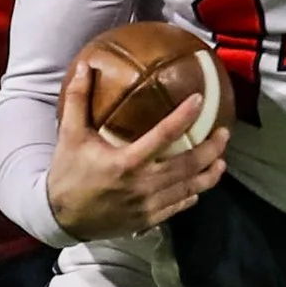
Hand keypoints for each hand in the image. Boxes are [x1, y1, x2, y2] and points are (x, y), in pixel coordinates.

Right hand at [45, 62, 227, 240]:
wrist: (61, 217)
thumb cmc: (68, 173)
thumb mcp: (70, 135)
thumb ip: (78, 100)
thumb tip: (84, 66)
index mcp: (126, 162)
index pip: (164, 136)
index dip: (184, 117)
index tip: (200, 101)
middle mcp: (142, 185)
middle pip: (187, 166)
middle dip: (210, 150)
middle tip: (225, 134)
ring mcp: (148, 205)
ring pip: (188, 189)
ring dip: (208, 175)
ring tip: (221, 161)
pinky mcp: (148, 220)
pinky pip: (178, 207)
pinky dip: (191, 196)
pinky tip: (198, 187)